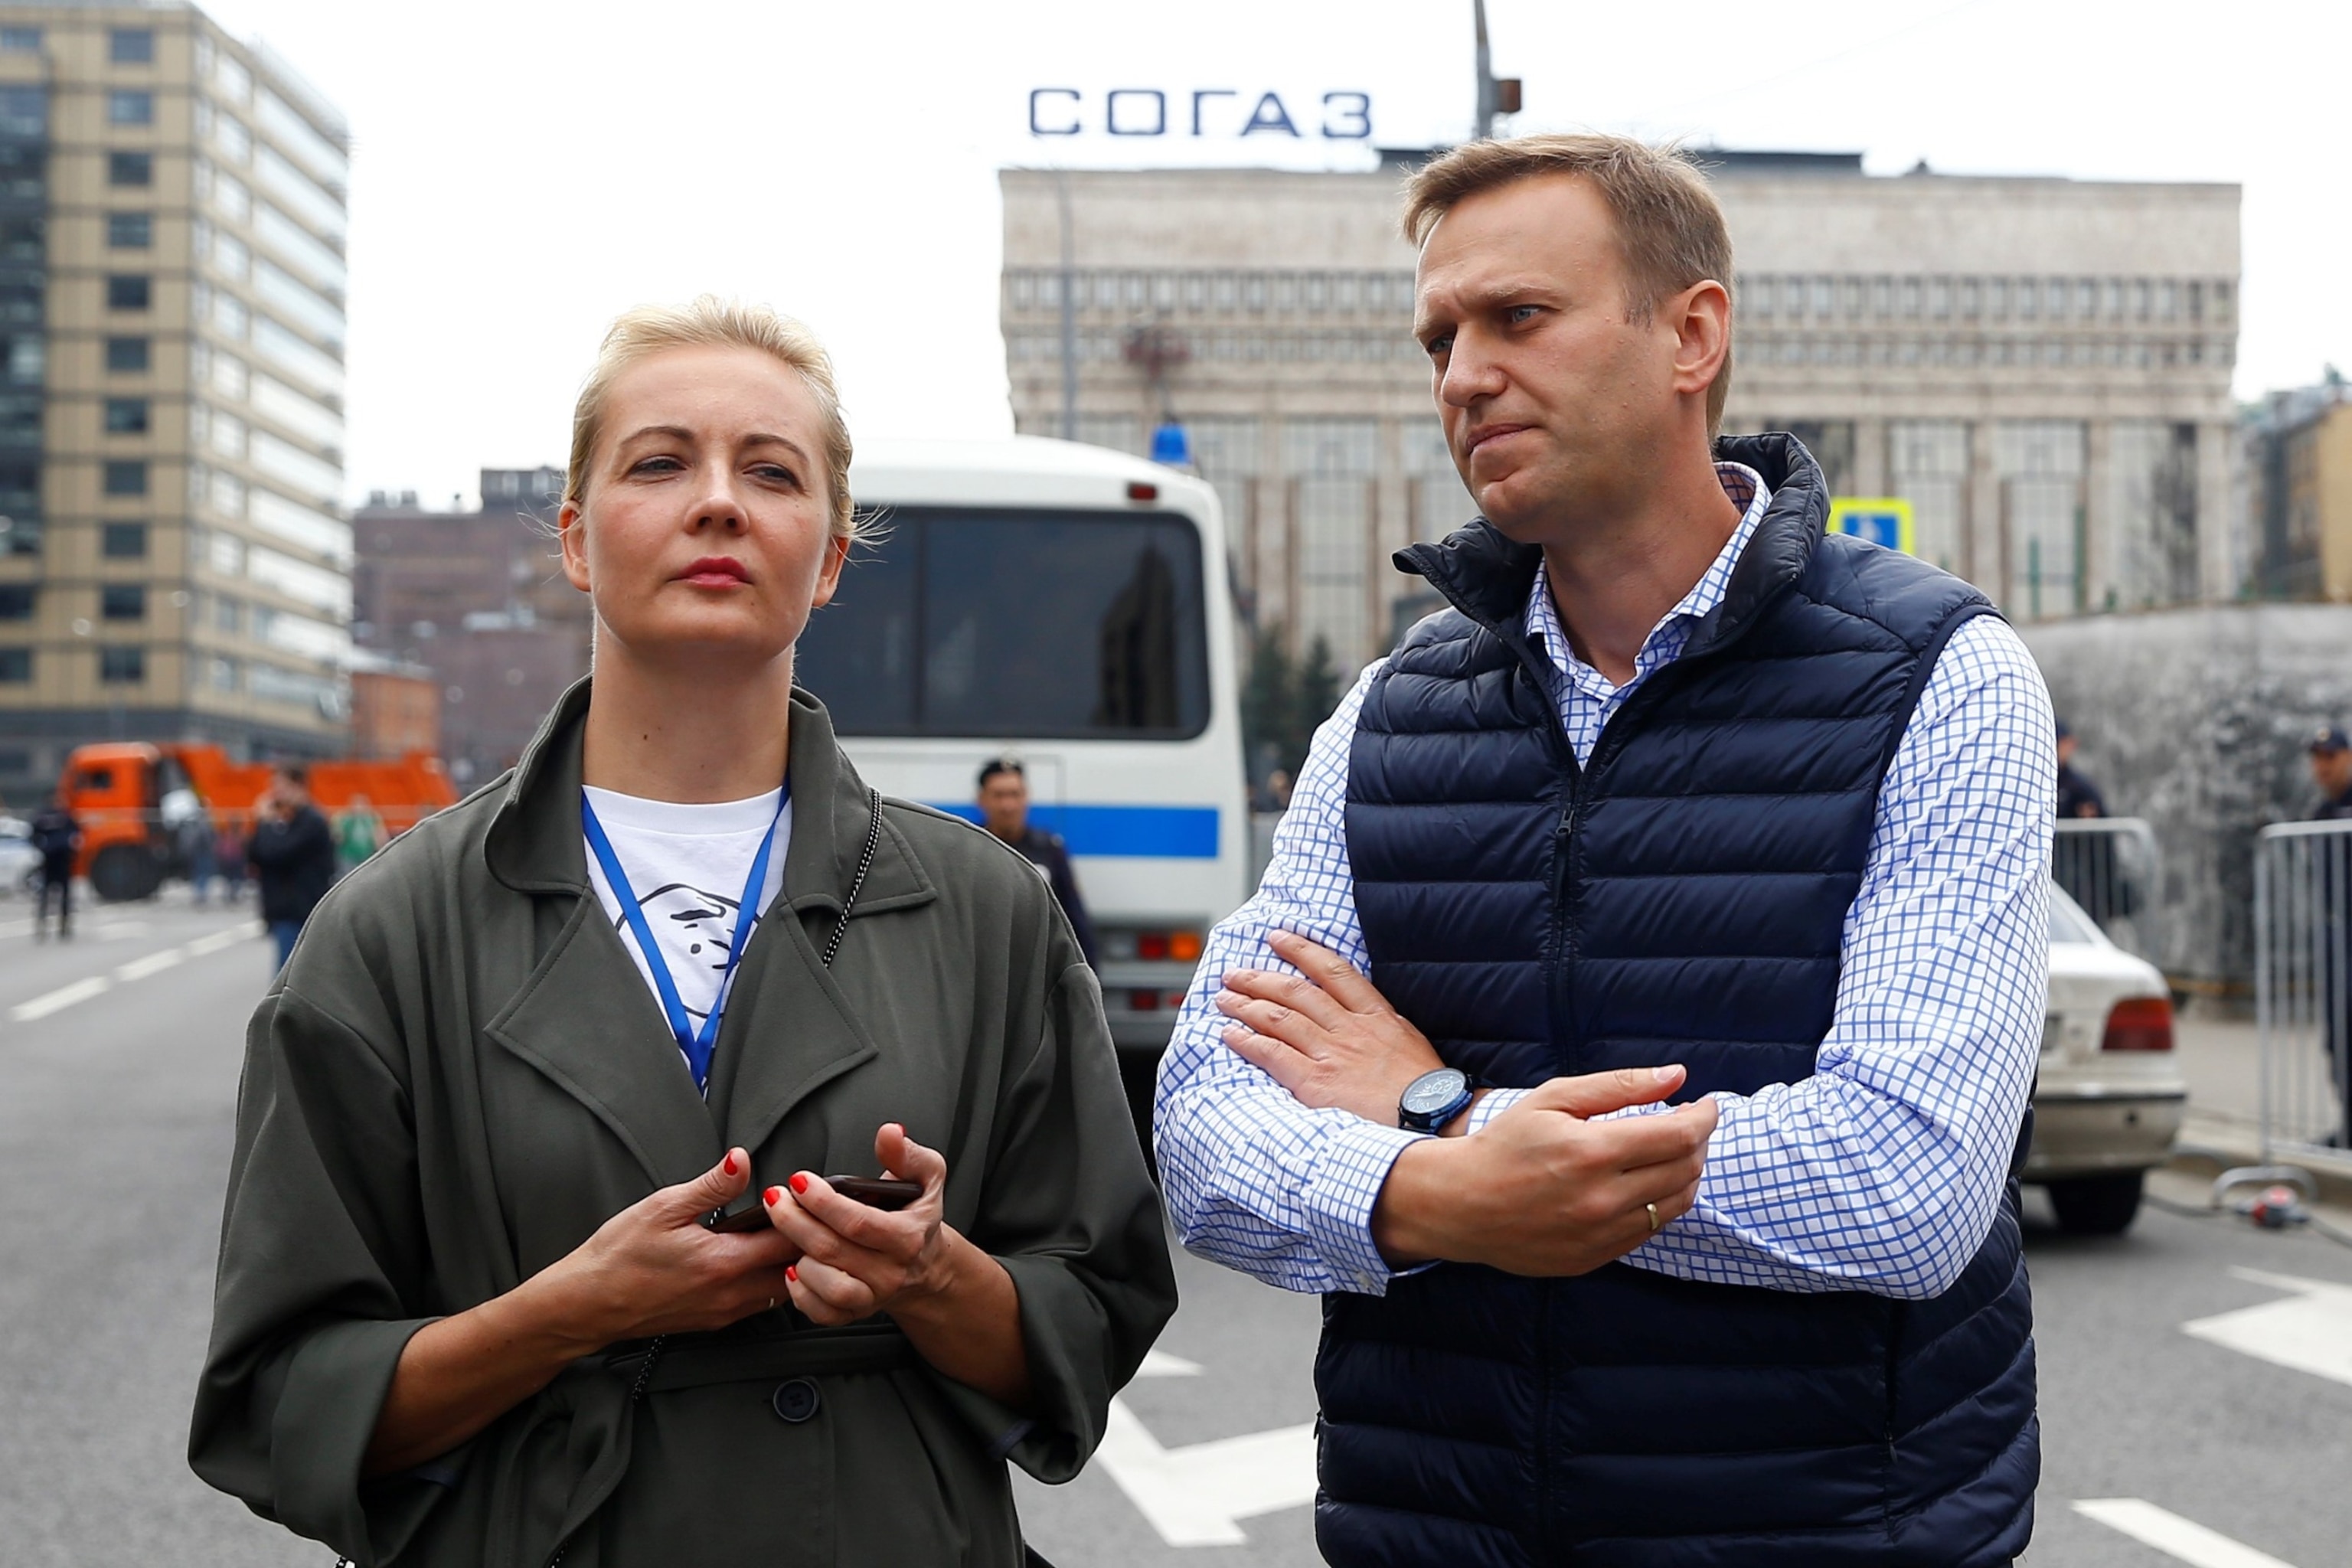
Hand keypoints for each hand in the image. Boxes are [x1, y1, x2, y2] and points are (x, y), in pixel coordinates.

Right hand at [553, 1147, 799, 1344]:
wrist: (588, 1303)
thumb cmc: (619, 1255)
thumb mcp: (664, 1207)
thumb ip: (712, 1185)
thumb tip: (741, 1160)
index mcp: (725, 1261)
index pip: (791, 1241)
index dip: (804, 1216)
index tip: (804, 1197)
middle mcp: (732, 1293)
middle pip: (795, 1270)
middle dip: (805, 1244)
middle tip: (804, 1216)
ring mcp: (725, 1312)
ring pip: (782, 1291)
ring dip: (790, 1265)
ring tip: (785, 1237)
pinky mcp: (715, 1322)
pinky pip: (760, 1303)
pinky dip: (771, 1282)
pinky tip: (760, 1261)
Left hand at [762, 1123, 955, 1326]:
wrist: (924, 1261)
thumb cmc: (915, 1211)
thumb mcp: (925, 1175)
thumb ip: (907, 1153)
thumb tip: (890, 1133)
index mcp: (909, 1237)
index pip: (858, 1222)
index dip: (824, 1202)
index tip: (799, 1180)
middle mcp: (893, 1272)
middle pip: (833, 1250)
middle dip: (795, 1221)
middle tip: (774, 1197)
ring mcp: (874, 1296)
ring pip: (829, 1287)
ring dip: (799, 1259)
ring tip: (787, 1233)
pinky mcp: (856, 1313)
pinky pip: (823, 1313)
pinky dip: (802, 1294)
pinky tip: (791, 1269)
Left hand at [1215, 930, 1445, 1125]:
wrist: (1433, 1120)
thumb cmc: (1424, 1090)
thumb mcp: (1409, 1041)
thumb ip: (1383, 1024)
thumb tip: (1366, 1012)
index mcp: (1375, 1015)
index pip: (1332, 971)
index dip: (1301, 950)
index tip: (1277, 938)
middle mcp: (1350, 1029)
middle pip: (1296, 992)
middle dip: (1260, 978)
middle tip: (1234, 974)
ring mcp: (1332, 1054)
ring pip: (1279, 1018)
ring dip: (1246, 1006)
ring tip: (1225, 999)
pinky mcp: (1317, 1083)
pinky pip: (1274, 1054)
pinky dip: (1248, 1041)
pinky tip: (1230, 1034)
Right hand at [1372, 1067, 1717, 1276]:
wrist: (1461, 1204)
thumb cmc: (1506, 1143)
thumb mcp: (1555, 1099)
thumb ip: (1620, 1085)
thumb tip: (1678, 1076)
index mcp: (1593, 1152)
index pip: (1679, 1135)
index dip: (1704, 1117)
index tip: (1707, 1104)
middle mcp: (1603, 1199)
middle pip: (1686, 1170)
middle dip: (1698, 1142)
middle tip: (1689, 1124)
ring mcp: (1601, 1235)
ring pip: (1676, 1204)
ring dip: (1688, 1174)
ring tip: (1673, 1153)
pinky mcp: (1596, 1258)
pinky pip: (1649, 1230)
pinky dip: (1660, 1203)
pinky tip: (1646, 1184)